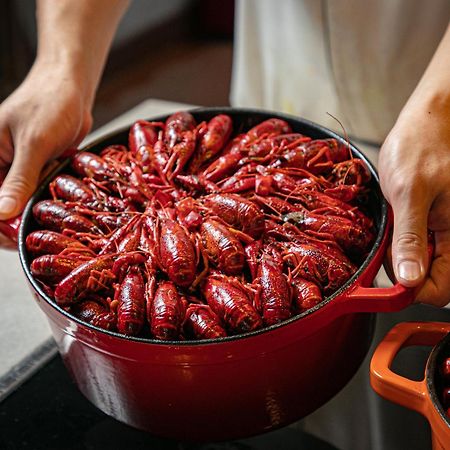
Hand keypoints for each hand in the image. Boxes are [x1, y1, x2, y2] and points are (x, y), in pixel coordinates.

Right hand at [0, 61, 91, 245]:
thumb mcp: (34, 143)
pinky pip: (38, 191)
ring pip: (22, 201)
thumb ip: (18, 180)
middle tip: (34, 229)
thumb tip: (2, 213)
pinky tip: (57, 200)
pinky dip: (47, 198)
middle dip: (16, 219)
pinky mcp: (38, 169)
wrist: (72, 90)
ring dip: (34, 209)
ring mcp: (19, 168)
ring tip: (48, 210)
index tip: (13, 239)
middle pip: (2, 204)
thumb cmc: (50, 106)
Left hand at [379, 98, 449, 306]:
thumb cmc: (421, 146)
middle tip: (388, 245)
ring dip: (402, 254)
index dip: (414, 291)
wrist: (427, 121)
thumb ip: (411, 238)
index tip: (389, 281)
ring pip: (423, 264)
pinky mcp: (435, 222)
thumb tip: (410, 279)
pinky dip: (403, 242)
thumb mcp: (408, 193)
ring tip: (395, 224)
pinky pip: (419, 245)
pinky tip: (398, 220)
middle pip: (431, 278)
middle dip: (405, 270)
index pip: (442, 289)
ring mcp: (445, 230)